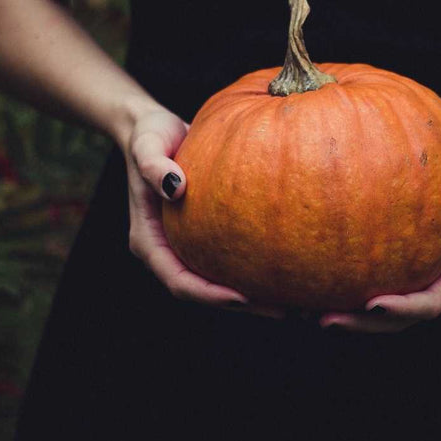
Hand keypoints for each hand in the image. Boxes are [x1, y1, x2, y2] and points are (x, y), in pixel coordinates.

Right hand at [123, 106, 283, 318]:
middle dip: (241, 305)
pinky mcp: (204, 234)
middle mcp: (167, 250)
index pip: (179, 281)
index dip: (209, 295)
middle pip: (203, 291)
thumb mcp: (147, 145)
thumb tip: (176, 188)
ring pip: (218, 281)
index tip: (242, 298)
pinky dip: (253, 267)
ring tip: (294, 299)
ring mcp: (186, 244)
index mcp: (148, 241)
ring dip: (253, 295)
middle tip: (284, 310)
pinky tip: (286, 266)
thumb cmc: (149, 136)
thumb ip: (153, 165)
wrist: (156, 129)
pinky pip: (229, 258)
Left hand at [318, 157, 440, 332]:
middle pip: (399, 320)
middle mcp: (436, 286)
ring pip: (379, 313)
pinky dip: (342, 290)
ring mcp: (416, 283)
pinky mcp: (397, 273)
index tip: (373, 305)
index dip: (404, 310)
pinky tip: (310, 284)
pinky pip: (368, 286)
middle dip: (364, 324)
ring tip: (305, 312)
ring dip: (347, 316)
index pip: (432, 302)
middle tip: (326, 320)